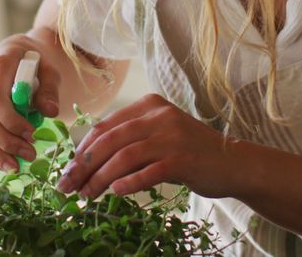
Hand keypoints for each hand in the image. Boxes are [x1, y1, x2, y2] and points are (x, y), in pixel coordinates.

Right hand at [0, 32, 63, 172]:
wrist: (17, 55)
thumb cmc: (35, 62)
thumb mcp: (49, 69)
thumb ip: (50, 88)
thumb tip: (51, 112)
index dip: (11, 120)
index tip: (32, 134)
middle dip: (5, 140)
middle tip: (30, 154)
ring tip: (17, 167)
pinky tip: (8, 164)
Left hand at [55, 94, 237, 199]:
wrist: (234, 163)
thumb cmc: (191, 152)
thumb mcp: (159, 136)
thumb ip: (130, 142)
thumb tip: (88, 162)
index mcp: (149, 105)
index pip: (104, 126)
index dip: (81, 149)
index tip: (68, 171)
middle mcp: (159, 116)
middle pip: (110, 140)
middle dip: (83, 166)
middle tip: (68, 187)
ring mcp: (172, 137)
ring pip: (124, 157)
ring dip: (100, 178)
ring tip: (87, 196)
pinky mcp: (183, 160)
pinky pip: (148, 172)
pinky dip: (128, 183)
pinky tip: (116, 193)